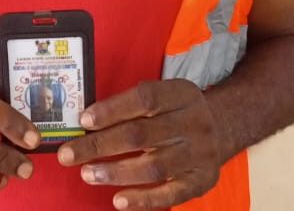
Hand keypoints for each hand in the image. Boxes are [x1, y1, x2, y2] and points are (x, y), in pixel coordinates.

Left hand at [57, 79, 222, 209]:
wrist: (224, 125)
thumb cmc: (178, 109)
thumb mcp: (165, 93)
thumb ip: (133, 103)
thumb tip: (87, 120)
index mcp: (180, 94)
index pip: (144, 99)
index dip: (112, 110)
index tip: (84, 120)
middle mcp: (193, 122)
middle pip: (141, 135)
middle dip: (100, 145)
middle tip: (69, 154)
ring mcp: (200, 153)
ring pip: (154, 166)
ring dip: (116, 172)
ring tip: (87, 174)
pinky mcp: (202, 181)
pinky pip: (171, 195)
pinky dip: (143, 200)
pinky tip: (118, 200)